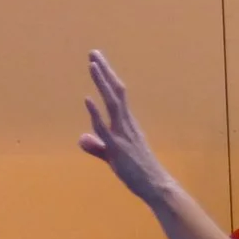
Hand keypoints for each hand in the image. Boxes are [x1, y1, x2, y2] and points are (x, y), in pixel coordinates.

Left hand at [77, 50, 173, 202]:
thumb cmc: (138, 173)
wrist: (156, 187)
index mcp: (127, 124)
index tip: (97, 61)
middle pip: (115, 92)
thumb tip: (82, 138)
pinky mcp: (117, 147)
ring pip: (111, 103)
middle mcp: (126, 124)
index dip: (107, 77)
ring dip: (101, 83)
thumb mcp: (113, 157)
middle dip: (104, 71)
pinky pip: (105, 128)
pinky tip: (87, 99)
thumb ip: (97, 146)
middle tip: (94, 52)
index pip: (117, 95)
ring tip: (92, 65)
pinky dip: (95, 113)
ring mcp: (123, 134)